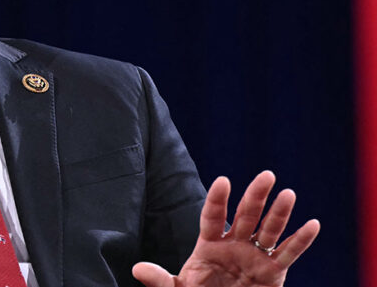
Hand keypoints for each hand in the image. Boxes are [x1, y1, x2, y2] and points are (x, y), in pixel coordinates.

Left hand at [133, 171, 319, 286]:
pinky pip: (288, 254)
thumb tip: (137, 269)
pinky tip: (313, 224)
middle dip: (256, 196)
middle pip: (246, 216)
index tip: (223, 181)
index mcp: (208, 245)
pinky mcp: (273, 273)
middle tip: (267, 175)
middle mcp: (233, 245)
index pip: (212, 217)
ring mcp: (254, 257)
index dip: (218, 200)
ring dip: (279, 213)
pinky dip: (301, 241)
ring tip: (289, 193)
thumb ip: (160, 280)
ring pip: (269, 231)